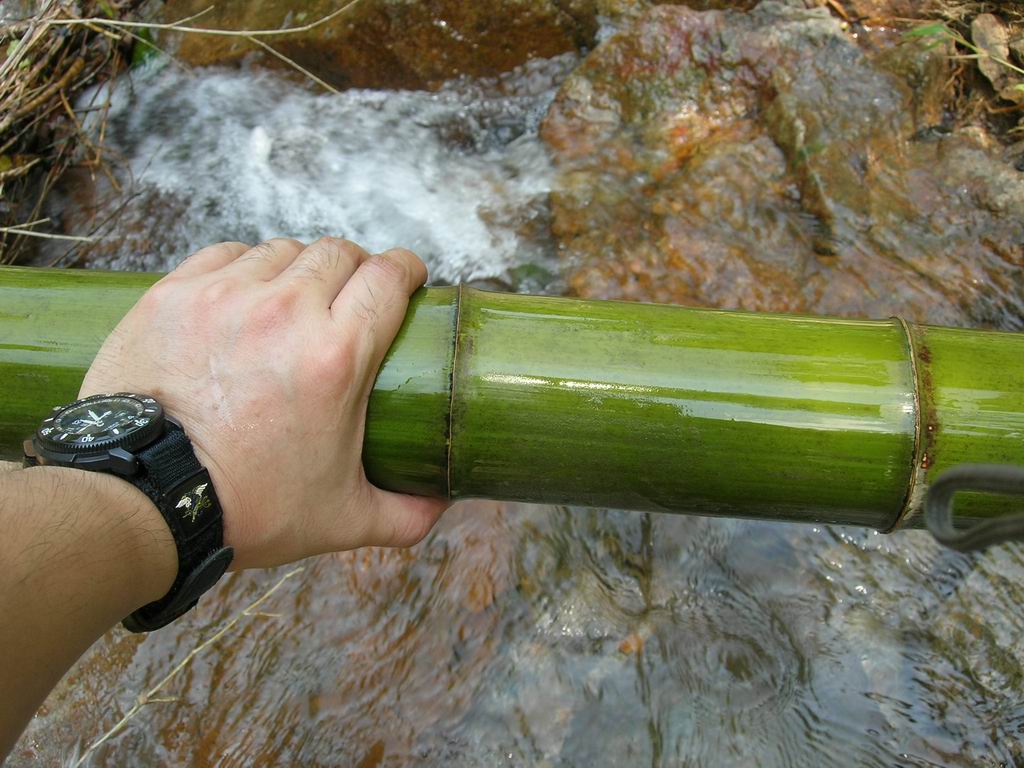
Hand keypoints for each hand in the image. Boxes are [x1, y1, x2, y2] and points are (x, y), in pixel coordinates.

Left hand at [80, 238, 449, 569]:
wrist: (144, 502)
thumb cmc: (246, 508)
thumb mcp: (343, 518)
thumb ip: (407, 513)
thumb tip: (444, 500)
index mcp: (336, 357)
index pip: (388, 277)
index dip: (407, 269)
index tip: (409, 279)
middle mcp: (285, 312)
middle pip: (339, 252)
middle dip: (357, 268)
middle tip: (354, 297)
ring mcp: (225, 296)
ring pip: (282, 250)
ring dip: (301, 268)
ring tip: (297, 299)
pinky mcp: (175, 295)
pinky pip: (225, 253)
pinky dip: (246, 266)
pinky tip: (247, 293)